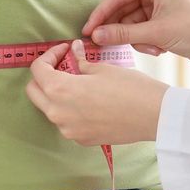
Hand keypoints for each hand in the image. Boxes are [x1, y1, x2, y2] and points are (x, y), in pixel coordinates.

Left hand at [26, 41, 171, 146]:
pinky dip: (70, 108)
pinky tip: (89, 100)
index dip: (49, 55)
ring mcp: (68, 130)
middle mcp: (58, 113)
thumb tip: (74, 52)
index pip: (38, 70)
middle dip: (44, 75)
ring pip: (50, 108)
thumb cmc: (131, 88)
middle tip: (63, 64)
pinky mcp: (81, 139)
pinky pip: (66, 121)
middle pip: (34, 92)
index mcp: (61, 90)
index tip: (65, 49)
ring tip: (79, 81)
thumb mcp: (103, 69)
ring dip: (56, 93)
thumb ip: (81, 62)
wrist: (155, 116)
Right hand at [82, 0, 189, 73]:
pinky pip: (138, 30)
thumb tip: (95, 35)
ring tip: (155, 47)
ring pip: (128, 23)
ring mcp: (154, 2)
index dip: (100, 14)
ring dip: (137, 39)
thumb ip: (123, 34)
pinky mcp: (157, 17)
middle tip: (105, 46)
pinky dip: (145, 42)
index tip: (87, 31)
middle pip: (120, 10)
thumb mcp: (156, 33)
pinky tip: (160, 49)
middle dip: (122, 31)